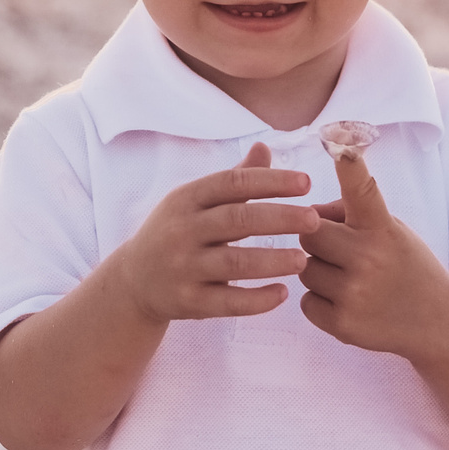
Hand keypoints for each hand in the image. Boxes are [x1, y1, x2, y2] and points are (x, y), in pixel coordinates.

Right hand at [106, 143, 318, 324]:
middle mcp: (182, 230)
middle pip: (237, 220)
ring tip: (304, 260)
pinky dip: (257, 300)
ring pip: (235, 263)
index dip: (270, 181)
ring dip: (273, 261)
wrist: (133, 280)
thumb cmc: (175, 233)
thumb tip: (265, 147)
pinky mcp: (188, 301)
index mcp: (185, 199)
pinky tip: (282, 294)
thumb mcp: (194, 202)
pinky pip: (228, 302)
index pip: (231, 183)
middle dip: (279, 218)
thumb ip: (233, 179)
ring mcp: (183, 267)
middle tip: (314, 219)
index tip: (306, 183)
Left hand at [296, 146, 448, 356]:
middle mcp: (369, 258)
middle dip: (317, 238)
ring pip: (303, 267)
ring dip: (319, 271)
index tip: (341, 141)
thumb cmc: (406, 265)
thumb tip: (307, 212)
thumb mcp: (392, 230)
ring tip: (351, 279)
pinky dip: (320, 302)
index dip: (350, 165)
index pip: (363, 190)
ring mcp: (355, 293)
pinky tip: (349, 303)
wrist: (439, 323)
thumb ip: (352, 215)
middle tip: (342, 250)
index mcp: (383, 228)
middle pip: (308, 232)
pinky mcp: (344, 324)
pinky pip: (306, 301)